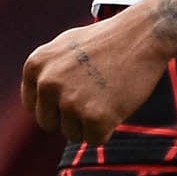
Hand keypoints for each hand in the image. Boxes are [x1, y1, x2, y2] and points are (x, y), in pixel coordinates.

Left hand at [22, 5, 174, 141]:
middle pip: (49, 124)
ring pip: (72, 134)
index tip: (75, 92)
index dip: (56, 104)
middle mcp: (48, 84)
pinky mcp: (95, 118)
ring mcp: (71, 102)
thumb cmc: (107, 40)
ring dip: (90, 123)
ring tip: (107, 95)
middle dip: (70, 117)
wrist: (143, 35)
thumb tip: (38, 97)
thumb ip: (46, 71)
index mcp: (36, 65)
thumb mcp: (64, 46)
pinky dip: (107, 129)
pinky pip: (94, 140)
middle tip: (94, 96)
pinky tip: (116, 105)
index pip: (33, 106)